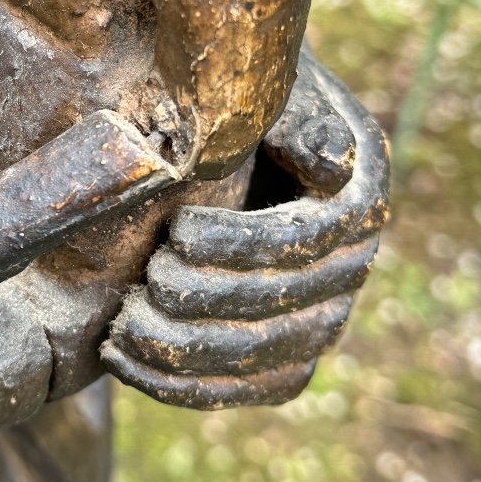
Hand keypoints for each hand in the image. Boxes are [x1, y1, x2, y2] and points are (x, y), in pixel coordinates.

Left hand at [100, 49, 388, 408]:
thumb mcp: (272, 93)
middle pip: (284, 306)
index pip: (304, 240)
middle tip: (146, 282)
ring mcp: (321, 317)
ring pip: (264, 356)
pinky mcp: (287, 355)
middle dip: (206, 300)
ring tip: (124, 329)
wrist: (233, 138)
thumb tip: (332, 164)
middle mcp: (349, 267)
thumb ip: (296, 120)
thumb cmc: (245, 105)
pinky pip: (249, 388)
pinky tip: (127, 365)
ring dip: (189, 352)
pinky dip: (187, 387)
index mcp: (355, 200)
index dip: (241, 244)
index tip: (177, 232)